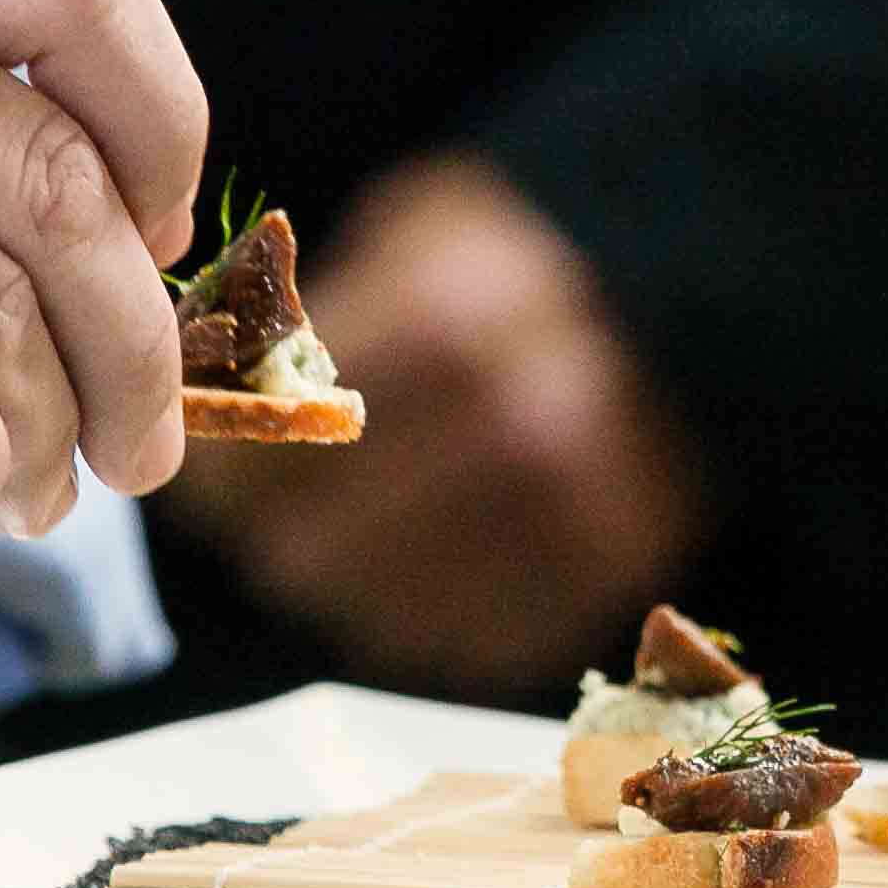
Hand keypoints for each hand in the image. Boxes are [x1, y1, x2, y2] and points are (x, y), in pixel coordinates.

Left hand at [172, 154, 704, 690]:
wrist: (691, 298)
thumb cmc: (522, 263)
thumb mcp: (414, 238)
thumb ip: (309, 312)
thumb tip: (196, 396)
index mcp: (442, 324)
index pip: (263, 449)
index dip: (216, 472)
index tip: (212, 468)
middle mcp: (504, 428)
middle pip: (302, 553)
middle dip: (273, 540)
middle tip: (276, 518)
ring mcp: (563, 513)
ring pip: (375, 617)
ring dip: (344, 589)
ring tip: (350, 543)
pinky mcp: (601, 574)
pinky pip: (464, 649)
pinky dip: (428, 622)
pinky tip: (425, 570)